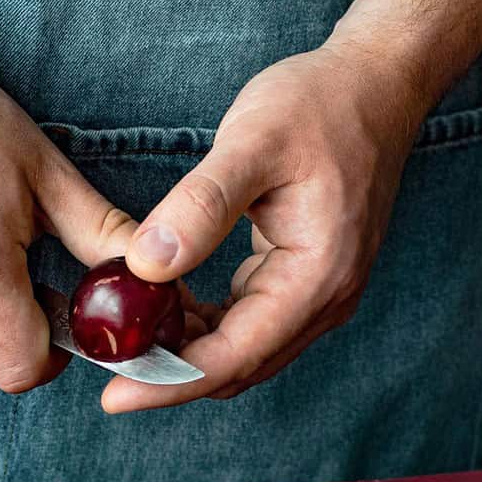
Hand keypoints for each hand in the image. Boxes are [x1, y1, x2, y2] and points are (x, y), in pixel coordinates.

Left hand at [102, 44, 427, 410]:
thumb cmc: (320, 105)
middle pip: (239, 366)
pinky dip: (207, 325)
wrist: (375, 86)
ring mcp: (321, 294)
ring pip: (244, 350)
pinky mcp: (307, 280)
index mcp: (318, 276)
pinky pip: (251, 323)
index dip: (169, 381)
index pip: (234, 356)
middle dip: (171, 374)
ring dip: (188, 350)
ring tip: (128, 333)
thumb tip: (146, 265)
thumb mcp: (253, 142)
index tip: (113, 396)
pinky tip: (169, 302)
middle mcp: (326, 299)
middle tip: (106, 361)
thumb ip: (201, 207)